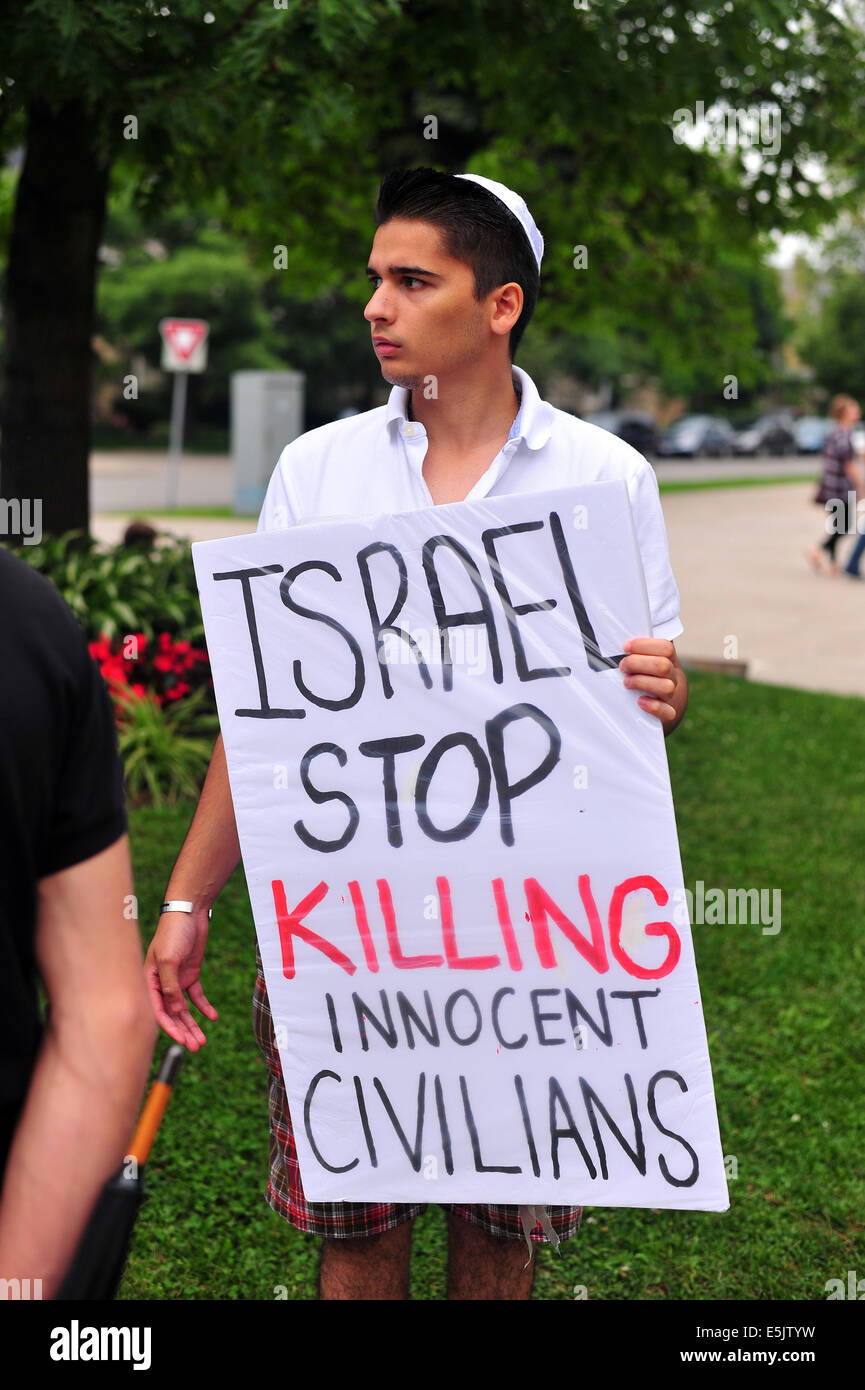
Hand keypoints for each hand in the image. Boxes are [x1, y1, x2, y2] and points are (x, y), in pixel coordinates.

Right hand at [145, 909, 217, 1050]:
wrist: (189, 912)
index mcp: (149, 981)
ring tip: (203, 1041)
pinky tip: (212, 1017)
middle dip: (183, 1031)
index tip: (183, 1041)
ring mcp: (176, 979)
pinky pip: (196, 996)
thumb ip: (170, 987)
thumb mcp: (169, 960)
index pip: (158, 1011)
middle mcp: (161, 983)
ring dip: (193, 1024)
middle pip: (172, 1014)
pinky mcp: (190, 974)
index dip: (170, 1028)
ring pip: (184, 1009)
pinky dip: (204, 1006)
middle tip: (197, 1046)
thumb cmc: (174, 933)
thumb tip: (175, 1011)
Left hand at [619, 637, 686, 731]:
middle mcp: (674, 677)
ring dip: (642, 682)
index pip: (666, 647)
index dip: (644, 645)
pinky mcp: (669, 714)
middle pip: (663, 666)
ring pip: (665, 687)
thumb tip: (618, 633)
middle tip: (623, 667)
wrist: (669, 708)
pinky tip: (640, 701)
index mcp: (670, 661)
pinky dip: (653, 706)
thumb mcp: (650, 663)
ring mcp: (673, 696)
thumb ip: (641, 652)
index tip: (625, 647)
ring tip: (627, 683)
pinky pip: (667, 711)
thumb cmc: (651, 679)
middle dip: (638, 664)